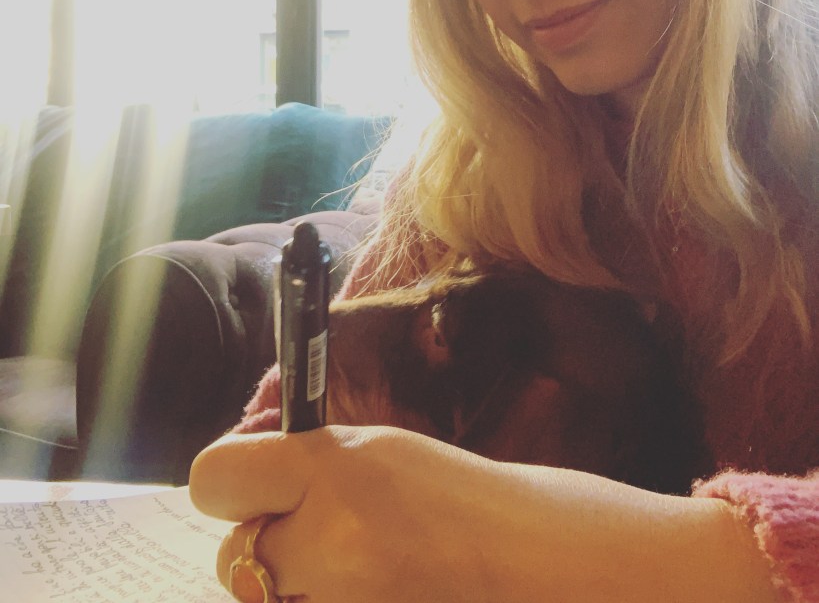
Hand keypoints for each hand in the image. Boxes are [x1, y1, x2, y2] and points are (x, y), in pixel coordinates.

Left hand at [189, 425, 776, 602]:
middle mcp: (331, 542)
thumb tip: (246, 470)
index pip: (212, 476)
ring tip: (370, 567)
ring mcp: (345, 601)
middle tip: (332, 534)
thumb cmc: (469, 498)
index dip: (230, 479)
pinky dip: (329, 601)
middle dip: (275, 544)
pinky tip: (386, 587)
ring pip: (269, 598)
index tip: (251, 482)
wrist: (548, 566)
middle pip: (237, 554)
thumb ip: (310, 461)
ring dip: (300, 586)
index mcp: (337, 471)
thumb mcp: (384, 451)